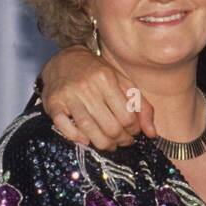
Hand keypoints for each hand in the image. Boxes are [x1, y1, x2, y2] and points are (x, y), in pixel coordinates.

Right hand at [40, 46, 155, 149]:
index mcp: (106, 79)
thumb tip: (152, 133)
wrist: (64, 60)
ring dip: (103, 144)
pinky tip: (86, 140)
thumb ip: (140, 105)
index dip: (134, 130)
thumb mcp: (122, 82)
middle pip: (109, 126)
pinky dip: (77, 138)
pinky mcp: (53, 104)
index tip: (134, 132)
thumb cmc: (97, 73)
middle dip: (120, 140)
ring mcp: (68, 96)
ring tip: (110, 145)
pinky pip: (65, 127)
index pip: (126, 115)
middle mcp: (86, 87)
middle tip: (123, 141)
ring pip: (89, 129)